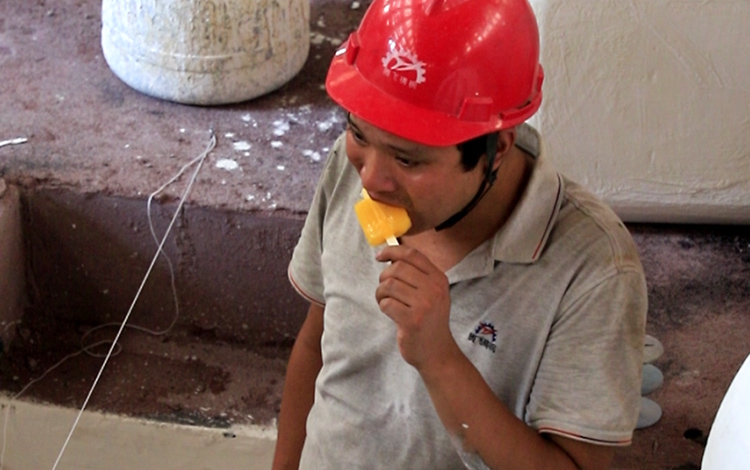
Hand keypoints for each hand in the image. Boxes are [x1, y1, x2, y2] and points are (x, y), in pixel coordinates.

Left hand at [375, 246, 457, 370]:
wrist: (437, 351)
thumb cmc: (429, 320)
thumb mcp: (431, 293)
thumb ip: (416, 274)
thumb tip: (389, 256)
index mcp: (439, 279)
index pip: (412, 254)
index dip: (392, 251)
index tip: (380, 256)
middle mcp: (434, 289)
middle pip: (397, 268)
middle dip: (384, 277)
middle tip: (384, 289)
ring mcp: (424, 305)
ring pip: (389, 285)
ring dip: (381, 293)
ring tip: (385, 301)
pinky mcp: (412, 320)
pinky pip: (386, 303)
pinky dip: (383, 306)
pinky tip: (389, 312)